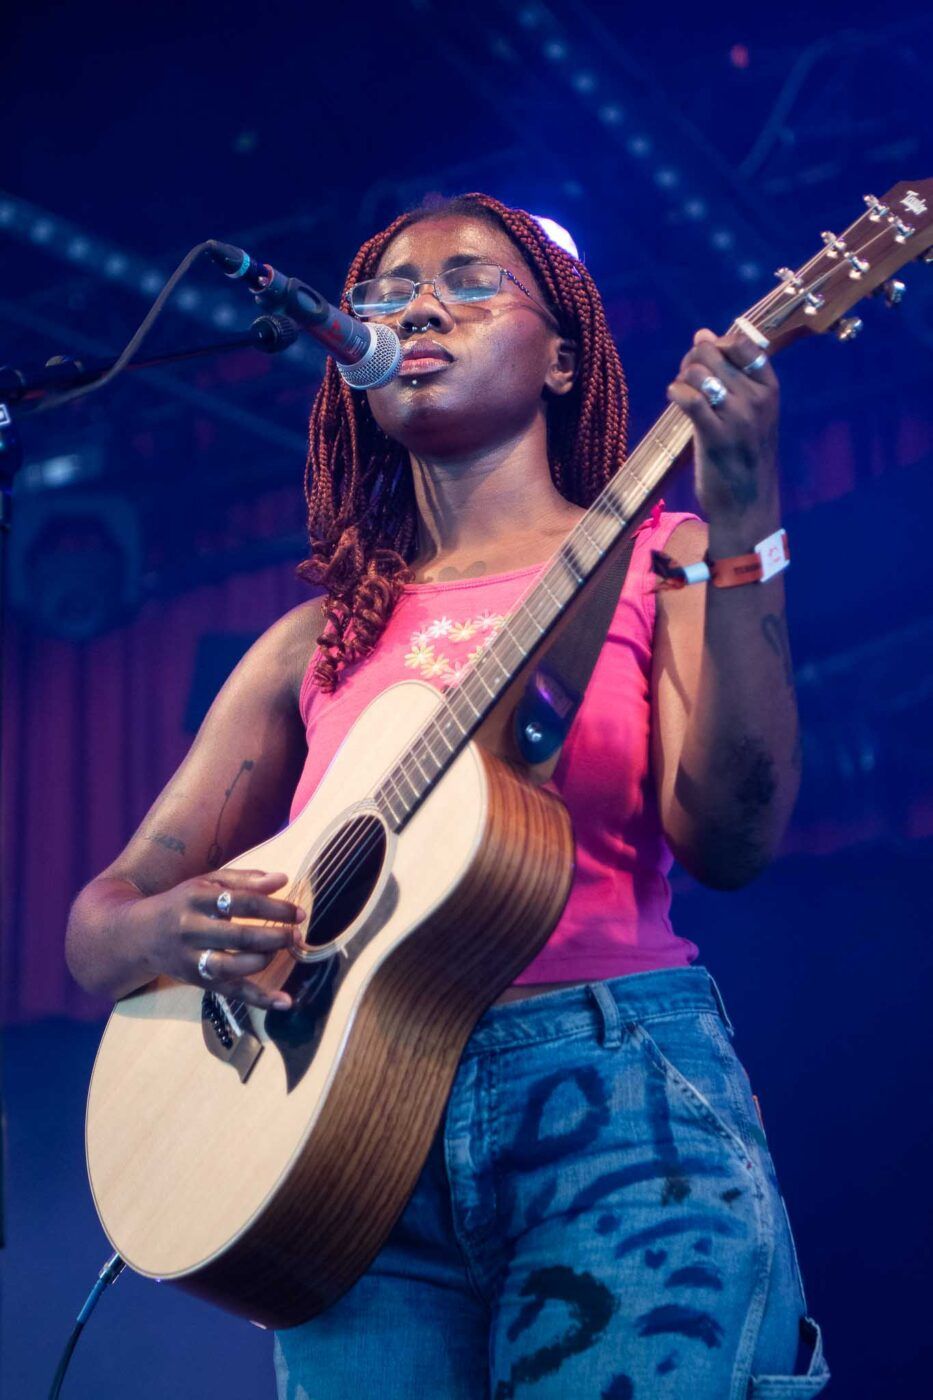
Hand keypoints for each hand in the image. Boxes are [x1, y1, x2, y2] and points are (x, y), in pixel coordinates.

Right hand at [127, 868, 305, 1010]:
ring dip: (265, 960)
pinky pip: (231, 992)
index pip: (242, 902)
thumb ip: (245, 879)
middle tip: (296, 935)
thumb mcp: (208, 882)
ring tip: (283, 951)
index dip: (274, 907)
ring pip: (233, 966)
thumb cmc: (184, 902)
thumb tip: (282, 879)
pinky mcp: (197, 981)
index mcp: (197, 898)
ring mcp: (192, 959)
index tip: (298, 912)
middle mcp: (191, 929)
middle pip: (239, 936)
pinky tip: (284, 1001)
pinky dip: (259, 999)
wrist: (140, 934)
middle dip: (274, 936)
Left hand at [666, 327, 780, 528]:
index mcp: (770, 389)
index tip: (707, 360)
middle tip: (686, 378)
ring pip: (699, 373)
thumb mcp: (752, 412)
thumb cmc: (744, 456)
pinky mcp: (715, 437)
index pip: (742, 344)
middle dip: (691, 360)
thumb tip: (703, 333)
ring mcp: (738, 418)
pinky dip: (676, 393)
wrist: (747, 503)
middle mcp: (758, 400)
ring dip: (682, 377)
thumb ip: (732, 375)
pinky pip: (689, 399)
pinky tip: (674, 398)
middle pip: (713, 354)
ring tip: (681, 392)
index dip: (717, 344)